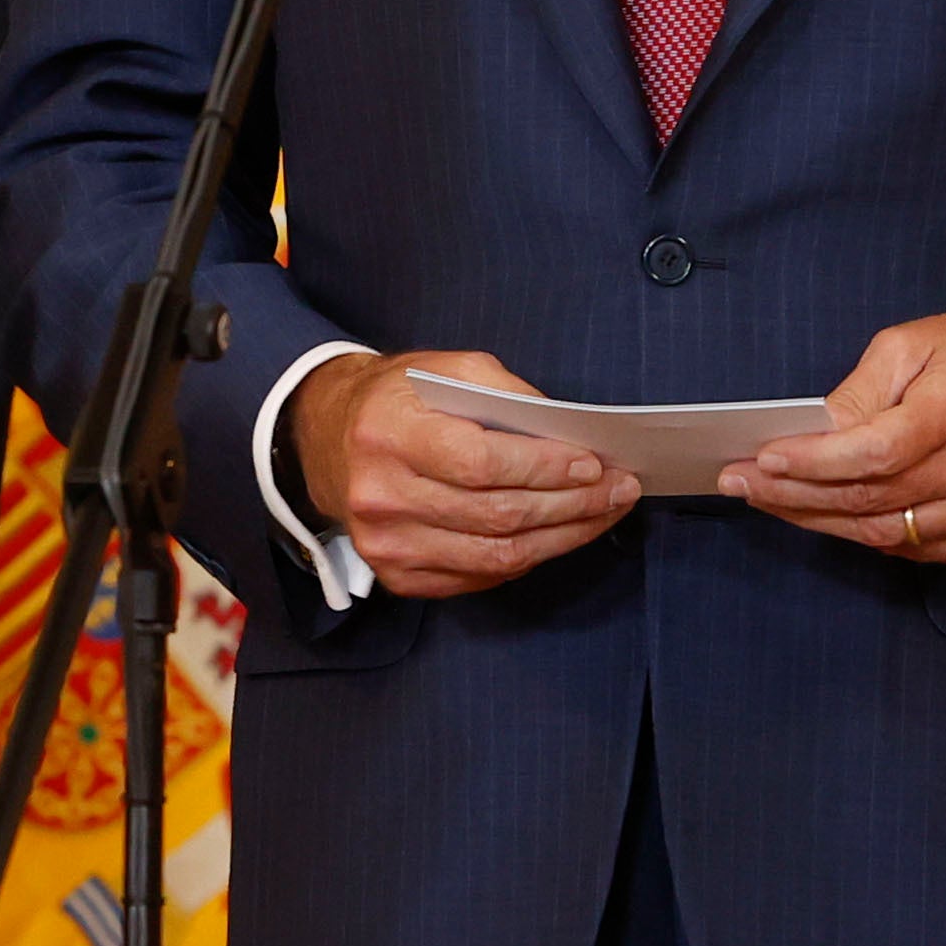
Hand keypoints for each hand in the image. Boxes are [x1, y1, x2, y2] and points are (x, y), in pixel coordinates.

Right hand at [289, 350, 640, 599]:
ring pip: (496, 555)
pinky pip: (478, 576)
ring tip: (602, 514)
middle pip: (497, 515)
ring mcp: (387, 545)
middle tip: (619, 490)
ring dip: (563, 537)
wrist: (326, 439)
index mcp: (390, 434)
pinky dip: (526, 558)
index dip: (544, 468)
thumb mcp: (443, 368)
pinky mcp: (397, 575)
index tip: (593, 463)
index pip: (481, 463)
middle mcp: (382, 495)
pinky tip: (555, 535)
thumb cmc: (395, 398)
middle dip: (572, 504)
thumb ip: (504, 394)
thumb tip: (567, 433)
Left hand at [722, 311, 945, 564]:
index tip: (761, 458)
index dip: (812, 462)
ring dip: (817, 519)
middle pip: (871, 497)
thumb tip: (810, 435)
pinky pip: (911, 548)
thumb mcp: (913, 345)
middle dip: (794, 493)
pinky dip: (862, 533)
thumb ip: (860, 393)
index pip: (875, 452)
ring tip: (769, 499)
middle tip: (740, 482)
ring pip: (884, 532)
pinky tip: (823, 515)